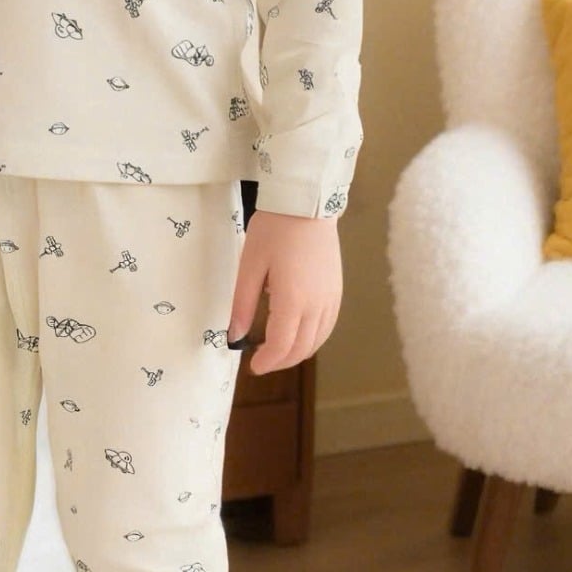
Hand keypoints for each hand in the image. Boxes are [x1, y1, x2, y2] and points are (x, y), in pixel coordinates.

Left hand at [227, 211, 342, 373]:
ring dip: (297, 352)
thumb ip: (242, 305)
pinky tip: (298, 333)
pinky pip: (327, 326)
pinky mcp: (337, 291)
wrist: (307, 204)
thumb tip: (234, 337)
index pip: (281, 346)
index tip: (252, 367)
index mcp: (293, 300)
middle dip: (281, 361)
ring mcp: (331, 299)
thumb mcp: (249, 266)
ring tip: (277, 350)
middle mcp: (317, 305)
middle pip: (302, 349)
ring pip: (317, 341)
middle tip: (261, 361)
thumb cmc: (273, 231)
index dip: (267, 362)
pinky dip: (313, 338)